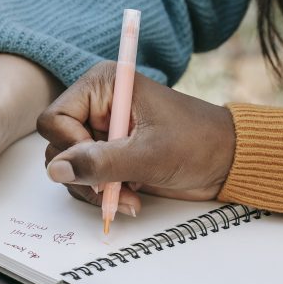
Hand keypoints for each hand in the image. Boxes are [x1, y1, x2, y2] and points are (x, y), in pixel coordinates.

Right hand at [37, 62, 235, 214]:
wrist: (227, 162)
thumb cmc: (198, 143)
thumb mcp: (149, 154)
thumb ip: (100, 163)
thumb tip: (57, 170)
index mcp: (102, 86)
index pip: (55, 119)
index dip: (71, 147)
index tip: (100, 164)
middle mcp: (96, 106)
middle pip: (58, 147)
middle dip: (84, 175)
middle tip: (113, 189)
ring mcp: (102, 133)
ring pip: (69, 169)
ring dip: (96, 190)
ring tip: (129, 196)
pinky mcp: (110, 156)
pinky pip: (87, 181)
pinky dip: (104, 195)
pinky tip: (132, 197)